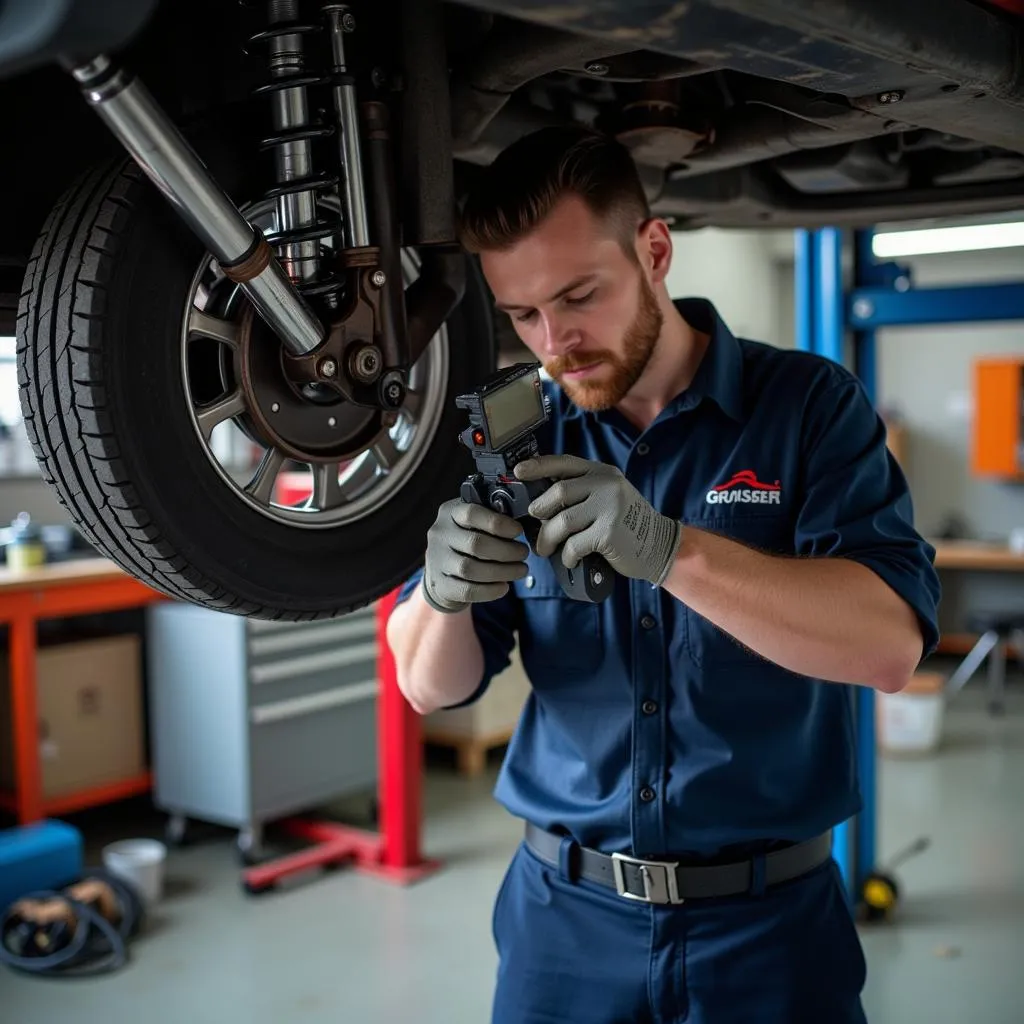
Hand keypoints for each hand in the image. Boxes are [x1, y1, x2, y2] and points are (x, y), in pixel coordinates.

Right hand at [421, 498, 529, 612]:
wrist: (442, 570)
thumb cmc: (468, 541)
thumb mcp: (474, 523)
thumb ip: (492, 519)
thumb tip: (518, 525)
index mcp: (450, 513)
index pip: (472, 513)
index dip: (498, 523)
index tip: (518, 531)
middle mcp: (439, 535)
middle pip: (475, 544)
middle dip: (507, 550)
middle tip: (524, 553)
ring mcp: (437, 561)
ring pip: (471, 569)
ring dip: (502, 571)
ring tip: (521, 570)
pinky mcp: (440, 585)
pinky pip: (467, 590)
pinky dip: (490, 590)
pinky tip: (504, 587)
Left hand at [514, 455, 681, 585]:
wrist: (659, 545)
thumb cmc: (625, 525)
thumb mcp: (607, 497)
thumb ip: (581, 492)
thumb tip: (539, 499)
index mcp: (603, 473)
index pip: (565, 463)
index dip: (539, 466)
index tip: (518, 471)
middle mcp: (607, 485)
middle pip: (559, 492)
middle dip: (539, 510)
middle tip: (535, 524)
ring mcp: (610, 508)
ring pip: (563, 521)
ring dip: (547, 538)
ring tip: (544, 548)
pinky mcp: (609, 533)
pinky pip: (574, 544)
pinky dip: (566, 555)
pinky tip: (569, 559)